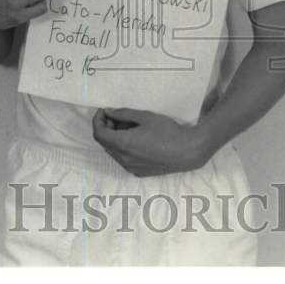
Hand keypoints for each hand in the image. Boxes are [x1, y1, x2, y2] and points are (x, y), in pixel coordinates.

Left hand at [92, 107, 212, 176]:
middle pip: (104, 143)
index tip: (104, 111)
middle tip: (116, 117)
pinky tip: (135, 139)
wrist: (186, 152)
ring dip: (113, 139)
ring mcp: (130, 168)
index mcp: (123, 144)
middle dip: (105, 128)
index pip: (99, 133)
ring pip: (113, 152)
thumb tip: (107, 112)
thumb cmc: (167, 131)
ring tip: (127, 127)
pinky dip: (121, 148)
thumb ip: (123, 114)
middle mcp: (123, 159)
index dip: (97, 120)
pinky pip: (122, 159)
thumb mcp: (144, 117)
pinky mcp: (138, 172)